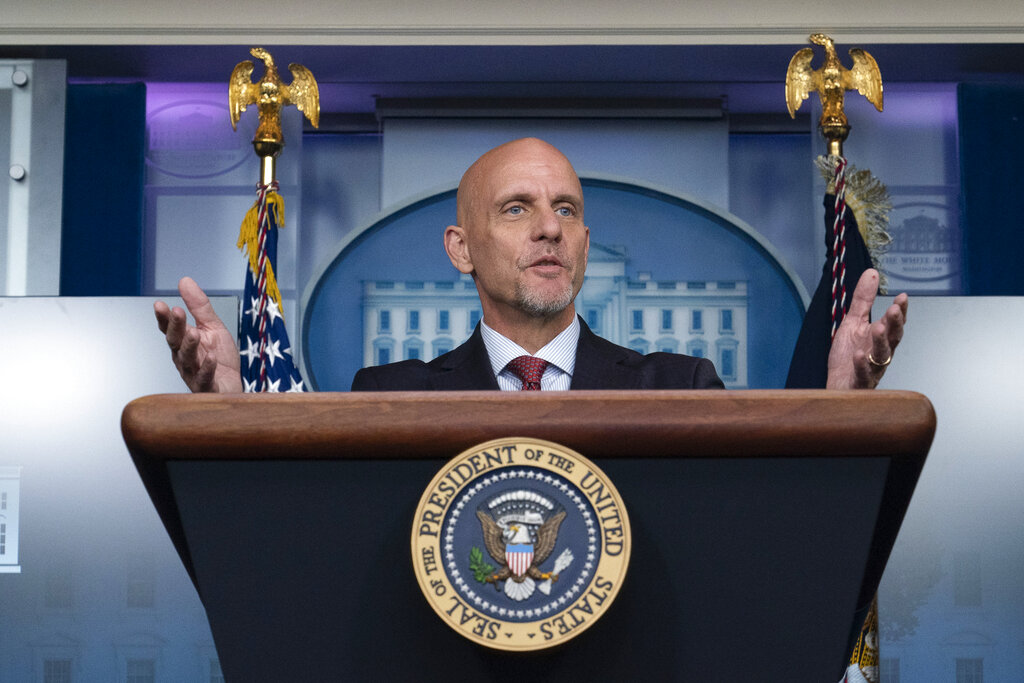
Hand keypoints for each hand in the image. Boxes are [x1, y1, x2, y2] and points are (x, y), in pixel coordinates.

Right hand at [154, 277, 242, 392]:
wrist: (232, 387)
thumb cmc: (220, 359)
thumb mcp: (212, 327)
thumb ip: (198, 306)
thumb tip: (184, 281)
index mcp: (184, 342)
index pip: (170, 328)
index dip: (164, 318)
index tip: (159, 304)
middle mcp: (184, 357)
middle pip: (175, 342)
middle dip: (175, 327)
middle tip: (176, 312)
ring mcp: (194, 373)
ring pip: (187, 359)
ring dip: (189, 346)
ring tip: (194, 333)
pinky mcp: (206, 387)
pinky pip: (204, 378)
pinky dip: (207, 368)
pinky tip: (211, 358)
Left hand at [826, 269, 907, 389]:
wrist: (837, 385)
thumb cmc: (848, 357)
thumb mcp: (853, 322)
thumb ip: (864, 300)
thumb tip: (872, 273)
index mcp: (880, 338)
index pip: (894, 323)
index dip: (899, 311)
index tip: (902, 297)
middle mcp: (880, 353)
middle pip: (892, 338)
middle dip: (894, 324)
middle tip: (894, 310)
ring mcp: (872, 368)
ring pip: (882, 356)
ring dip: (881, 342)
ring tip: (878, 328)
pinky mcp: (860, 382)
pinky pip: (863, 374)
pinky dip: (862, 365)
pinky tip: (859, 355)